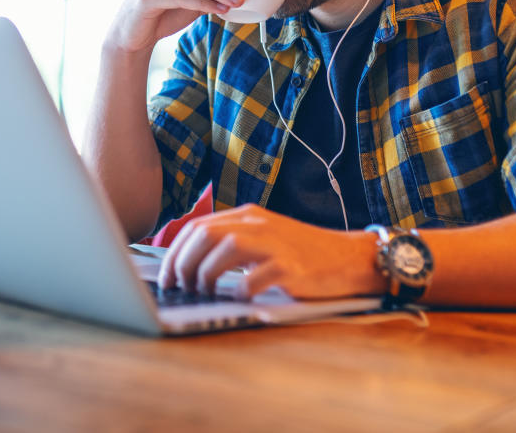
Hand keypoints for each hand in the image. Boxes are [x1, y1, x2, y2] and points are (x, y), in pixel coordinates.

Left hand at [156, 204, 382, 299]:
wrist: (349, 258)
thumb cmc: (302, 254)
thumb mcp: (263, 237)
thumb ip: (232, 242)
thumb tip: (189, 264)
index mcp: (247, 215)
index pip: (197, 227)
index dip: (174, 253)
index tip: (166, 277)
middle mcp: (258, 223)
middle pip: (205, 235)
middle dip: (183, 264)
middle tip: (180, 287)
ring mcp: (275, 243)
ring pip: (224, 250)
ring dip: (205, 275)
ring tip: (204, 292)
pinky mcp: (291, 267)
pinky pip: (255, 278)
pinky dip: (240, 291)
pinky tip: (239, 299)